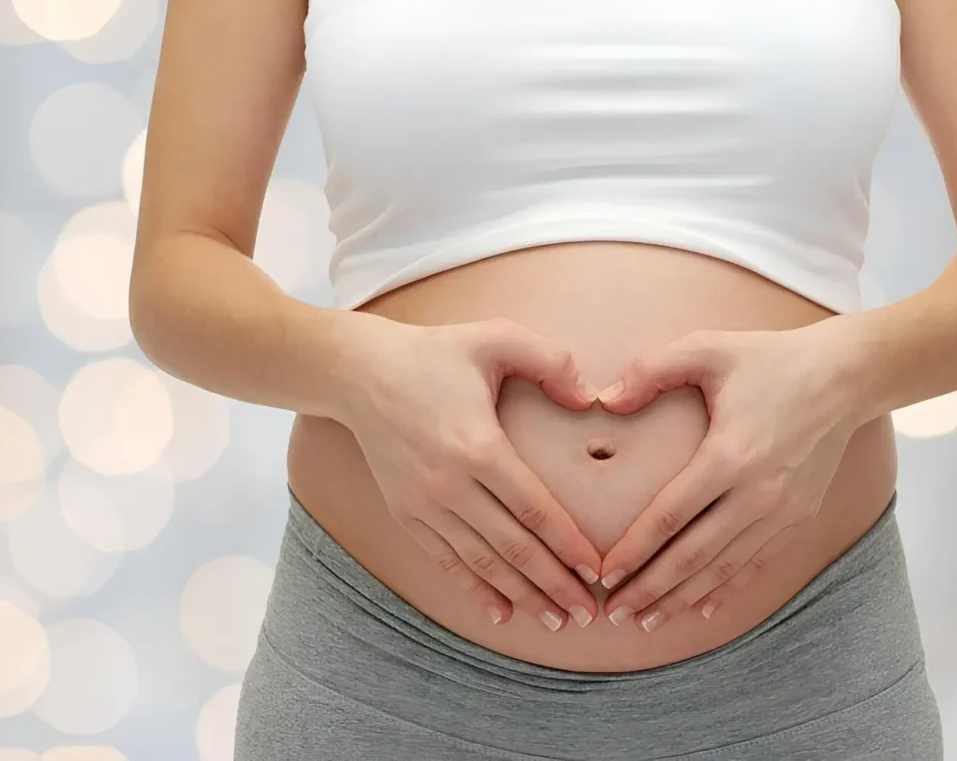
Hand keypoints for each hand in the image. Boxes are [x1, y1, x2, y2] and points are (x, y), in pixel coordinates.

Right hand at [333, 315, 603, 630]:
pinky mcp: (405, 514)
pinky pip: (446, 561)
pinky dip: (475, 589)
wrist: (358, 373)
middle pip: (513, 548)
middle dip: (555, 585)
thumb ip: (550, 360)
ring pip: (482, 563)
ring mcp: (424, 504)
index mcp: (477, 446)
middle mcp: (449, 485)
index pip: (535, 509)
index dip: (569, 545)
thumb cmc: (435, 353)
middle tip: (589, 613)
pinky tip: (502, 613)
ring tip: (557, 621)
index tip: (598, 570)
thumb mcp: (495, 337)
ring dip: (522, 596)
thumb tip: (590, 397)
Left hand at [593, 321, 861, 631]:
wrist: (847, 377)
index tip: (604, 574)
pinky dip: (725, 588)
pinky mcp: (799, 517)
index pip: (670, 517)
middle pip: (693, 556)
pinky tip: (700, 607)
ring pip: (723, 568)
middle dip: (650, 589)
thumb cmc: (771, 358)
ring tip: (647, 621)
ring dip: (682, 598)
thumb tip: (604, 400)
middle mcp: (757, 494)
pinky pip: (756, 564)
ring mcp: (782, 511)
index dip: (634, 550)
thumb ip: (651, 371)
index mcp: (730, 456)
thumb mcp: (708, 348)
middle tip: (615, 614)